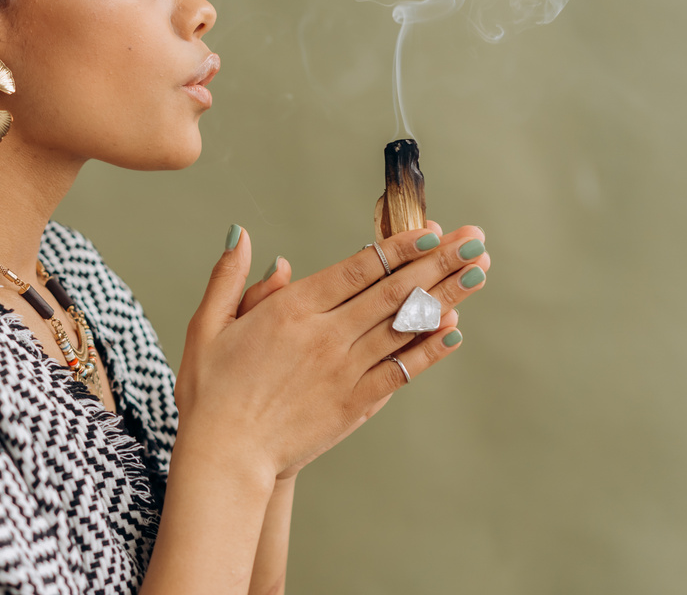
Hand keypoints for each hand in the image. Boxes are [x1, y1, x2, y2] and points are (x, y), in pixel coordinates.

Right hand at [174, 221, 488, 482]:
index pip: (358, 269)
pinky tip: (454, 329)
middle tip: (473, 240)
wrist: (224, 456)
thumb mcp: (208, 326)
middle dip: (438, 262)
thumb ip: (230, 278)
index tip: (431, 230)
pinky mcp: (353, 404)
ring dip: (446, 296)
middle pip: (392, 291)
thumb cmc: (209, 391)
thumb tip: (245, 236)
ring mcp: (343, 371)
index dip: (399, 247)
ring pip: (404, 326)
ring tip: (478, 273)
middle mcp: (324, 336)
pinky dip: (430, 349)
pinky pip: (401, 371)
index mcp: (290, 310)